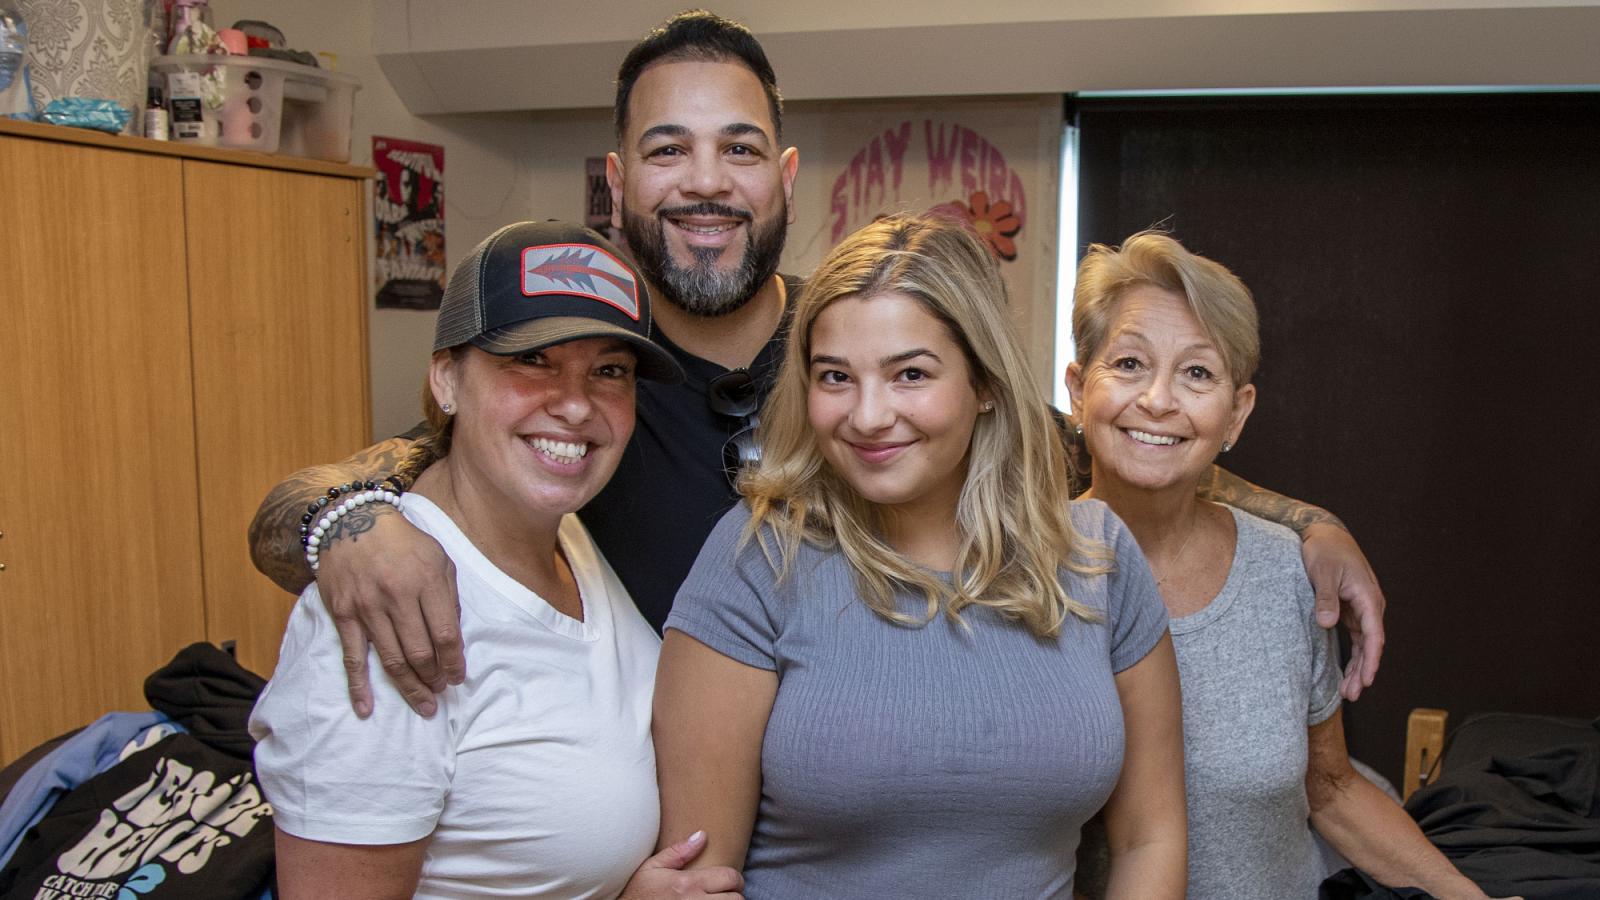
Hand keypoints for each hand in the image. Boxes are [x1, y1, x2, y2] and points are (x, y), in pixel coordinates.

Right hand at [318, 505, 464, 716]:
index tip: (457, 677)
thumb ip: (449, 596)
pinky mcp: (344, 615)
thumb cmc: (404, 543)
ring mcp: (368, 608)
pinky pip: (353, 657)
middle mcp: (397, 596)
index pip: (445, 634)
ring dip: (410, 687)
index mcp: (427, 581)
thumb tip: (453, 639)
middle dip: (434, 678)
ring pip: (392, 659)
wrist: (353, 523)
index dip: (454, 662)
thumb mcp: (439, 559)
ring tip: (424, 704)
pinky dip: (359, 687)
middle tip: (441, 691)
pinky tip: (367, 709)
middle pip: (420, 652)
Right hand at [619, 831, 744, 898]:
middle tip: (726, 893)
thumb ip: (678, 852)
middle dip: (734, 894)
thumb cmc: (638, 893)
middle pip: (736, 899)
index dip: (734, 878)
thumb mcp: (652, 868)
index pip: (730, 878)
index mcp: (688, 883)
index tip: (729, 880)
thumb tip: (702, 835)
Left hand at [1301, 522, 1385, 701]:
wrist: (1325, 534)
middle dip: (1364, 671)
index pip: (1374, 636)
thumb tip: (1327, 623)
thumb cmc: (1325, 550)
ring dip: (1358, 667)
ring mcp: (1361, 609)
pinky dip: (1352, 655)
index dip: (1371, 660)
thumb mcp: (1323, 572)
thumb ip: (1325, 597)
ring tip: (1348, 692)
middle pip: (1370, 645)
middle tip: (1352, 695)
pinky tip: (1346, 672)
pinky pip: (1355, 637)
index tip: (1367, 680)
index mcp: (1368, 598)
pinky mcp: (1350, 609)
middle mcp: (1369, 606)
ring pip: (1363, 644)